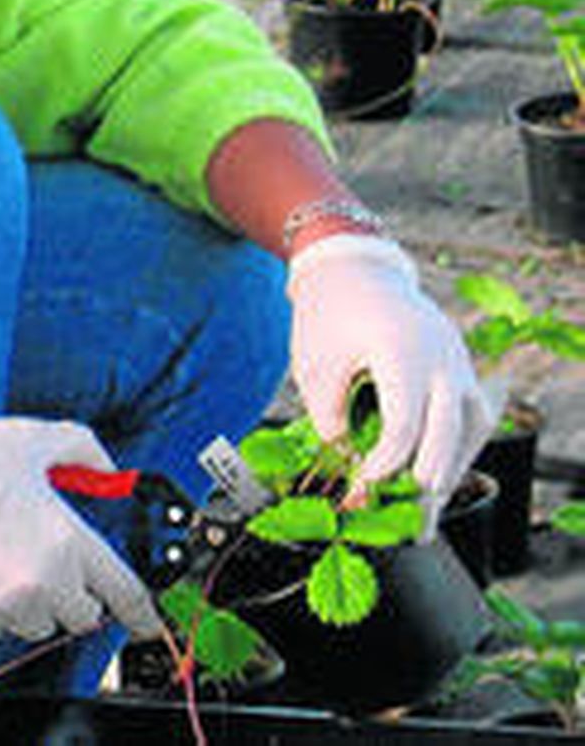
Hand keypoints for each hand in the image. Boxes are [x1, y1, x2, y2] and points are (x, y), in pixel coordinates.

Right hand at [0, 417, 162, 643]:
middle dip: (75, 589)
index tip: (149, 618)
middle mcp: (43, 580)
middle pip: (85, 614)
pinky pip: (2, 627)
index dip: (142, 610)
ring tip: (5, 556)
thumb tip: (107, 470)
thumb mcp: (29, 437)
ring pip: (43, 624)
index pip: (124, 592)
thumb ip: (82, 449)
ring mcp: (7, 605)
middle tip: (49, 555)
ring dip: (36, 601)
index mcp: (65, 540)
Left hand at [287, 234, 495, 522]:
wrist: (350, 266)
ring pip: (472, 423)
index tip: (364, 485)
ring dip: (452, 464)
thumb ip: (332, 419)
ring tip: (426, 506)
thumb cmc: (326, 315)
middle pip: (451, 428)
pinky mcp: (458, 363)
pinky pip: (471, 411)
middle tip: (412, 522)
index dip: (386, 462)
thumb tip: (348, 470)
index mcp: (399, 348)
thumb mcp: (315, 367)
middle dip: (430, 477)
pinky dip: (456, 444)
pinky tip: (434, 472)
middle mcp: (440, 353)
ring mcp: (456, 357)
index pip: (405, 421)